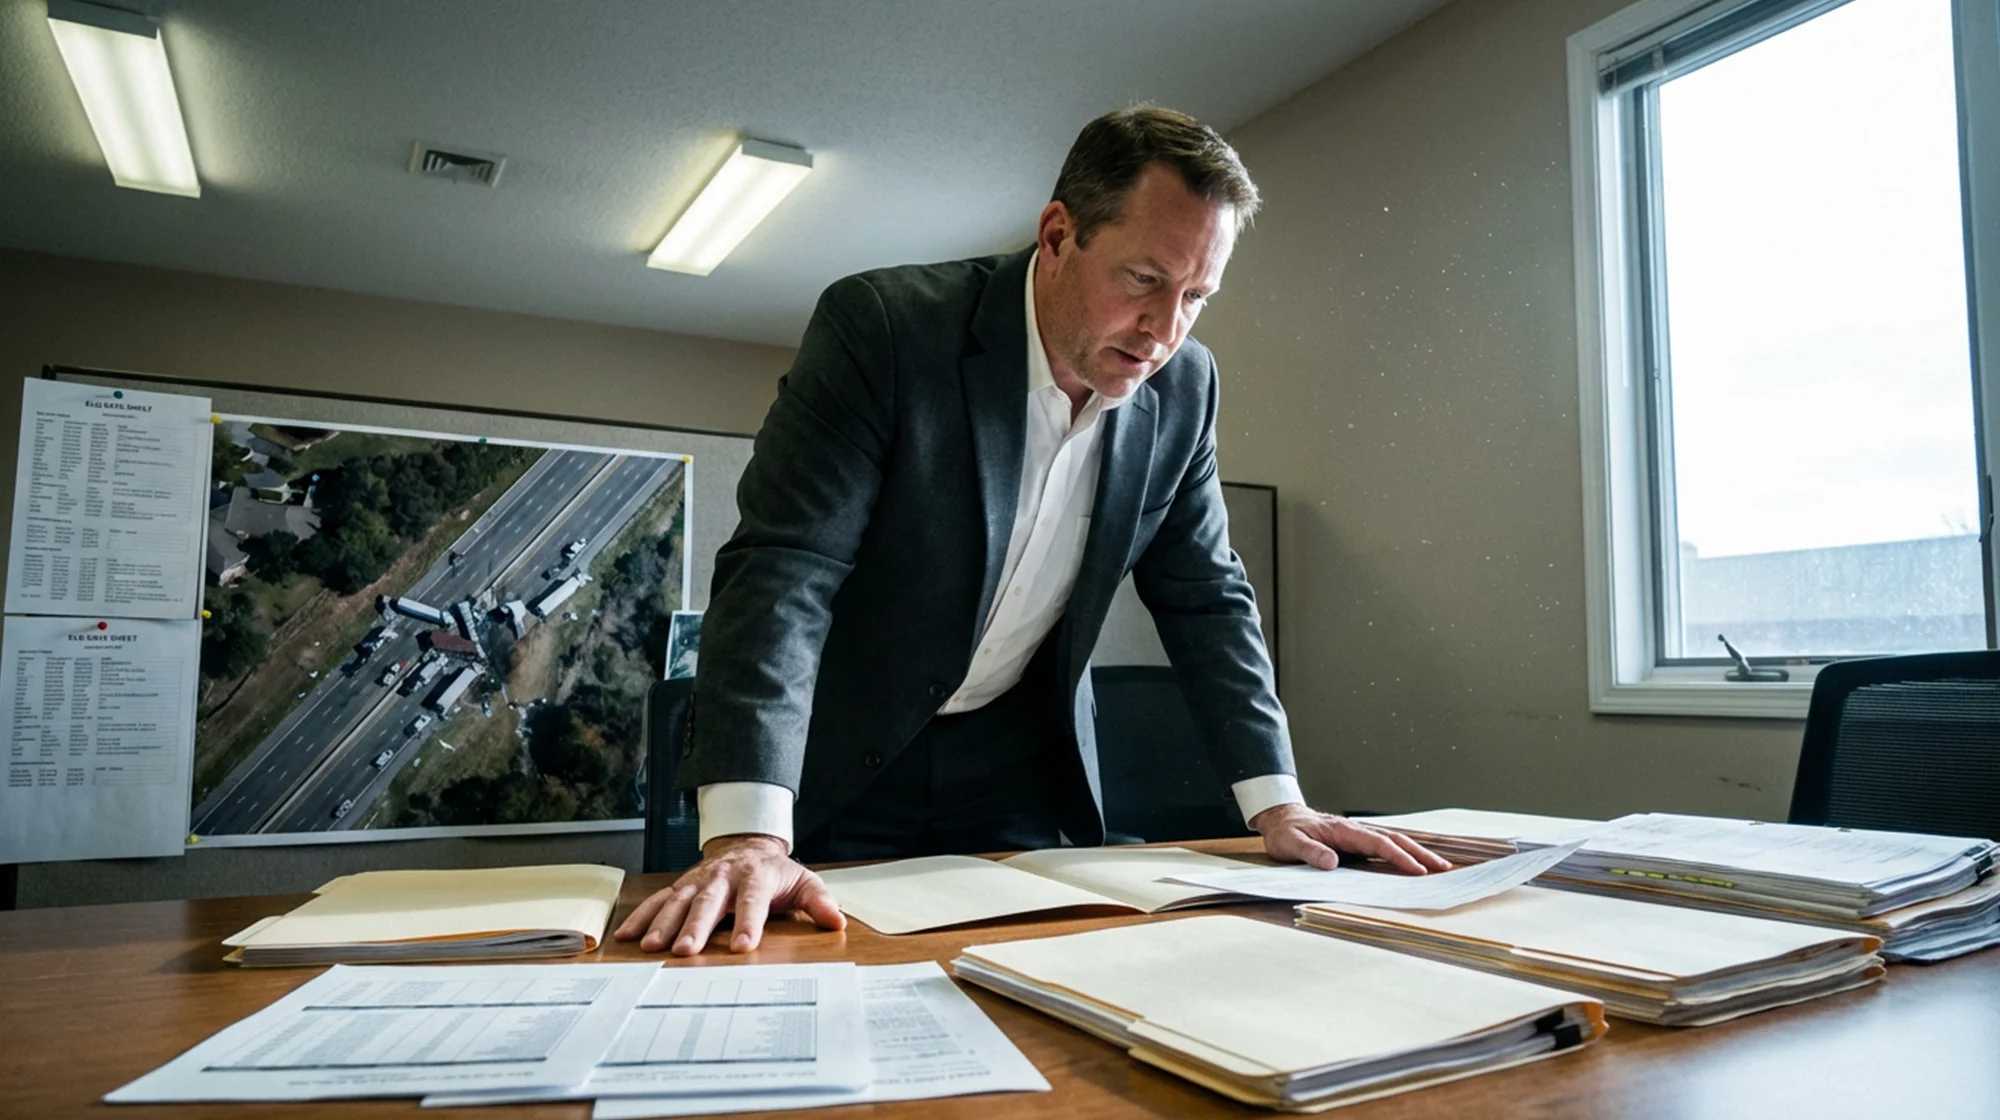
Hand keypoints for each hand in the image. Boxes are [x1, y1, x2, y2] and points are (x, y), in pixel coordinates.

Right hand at [612, 834, 845, 955]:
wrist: (748, 845)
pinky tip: (628, 936)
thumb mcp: (803, 882)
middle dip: (696, 926)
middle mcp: (723, 877)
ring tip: (653, 947)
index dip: (749, 923)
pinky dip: (641, 916)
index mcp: (755, 876)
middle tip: (687, 951)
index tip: (745, 947)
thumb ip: (819, 901)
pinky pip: (658, 900)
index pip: (753, 901)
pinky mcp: (681, 886)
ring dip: (664, 924)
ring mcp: (699, 881)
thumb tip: (837, 922)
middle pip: (709, 903)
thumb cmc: (776, 873)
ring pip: (679, 902)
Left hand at [1251, 804, 1453, 874]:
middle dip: (1420, 854)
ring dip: (1416, 853)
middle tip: (1443, 869)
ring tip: (1438, 867)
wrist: (1280, 817)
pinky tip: (1413, 863)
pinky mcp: (1355, 842)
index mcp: (1343, 831)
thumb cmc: (1285, 831)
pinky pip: (1383, 847)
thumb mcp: (1290, 843)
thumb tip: (1332, 863)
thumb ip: (1309, 852)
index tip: (1418, 871)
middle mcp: (1355, 830)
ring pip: (1392, 842)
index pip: (1378, 844)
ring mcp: (1356, 835)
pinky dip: (1402, 854)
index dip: (1399, 857)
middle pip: (1394, 840)